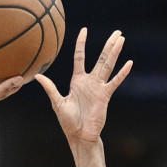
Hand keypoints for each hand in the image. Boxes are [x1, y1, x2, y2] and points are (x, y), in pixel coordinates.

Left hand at [35, 27, 131, 144]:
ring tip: (122, 39)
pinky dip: (122, 73)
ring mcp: (98, 87)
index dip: (81, 43)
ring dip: (115, 52)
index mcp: (77, 81)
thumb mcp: (57, 102)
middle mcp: (89, 81)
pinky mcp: (105, 96)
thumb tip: (37, 76)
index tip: (84, 30)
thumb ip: (50, 88)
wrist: (79, 136)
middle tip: (117, 32)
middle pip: (100, 58)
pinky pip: (115, 82)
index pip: (80, 57)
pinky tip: (129, 63)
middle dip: (108, 45)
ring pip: (108, 66)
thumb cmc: (68, 121)